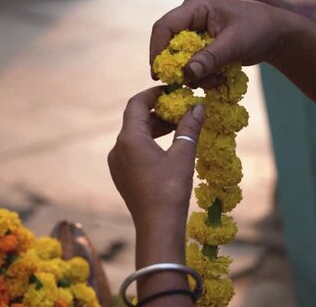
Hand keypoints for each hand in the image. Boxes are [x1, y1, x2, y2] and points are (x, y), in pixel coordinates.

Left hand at [107, 87, 205, 228]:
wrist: (157, 226)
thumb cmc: (170, 189)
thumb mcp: (183, 154)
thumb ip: (189, 127)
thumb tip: (198, 106)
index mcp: (129, 138)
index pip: (137, 104)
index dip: (153, 93)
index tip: (171, 90)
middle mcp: (117, 148)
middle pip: (135, 120)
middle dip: (158, 112)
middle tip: (180, 109)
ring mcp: (117, 163)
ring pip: (134, 136)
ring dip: (154, 128)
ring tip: (178, 128)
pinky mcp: (121, 175)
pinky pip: (132, 151)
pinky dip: (148, 143)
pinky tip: (168, 148)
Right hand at [150, 0, 297, 85]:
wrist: (277, 35)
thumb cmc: (259, 30)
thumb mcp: (236, 44)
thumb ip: (211, 58)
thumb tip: (187, 73)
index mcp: (196, 7)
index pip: (164, 26)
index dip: (157, 49)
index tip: (159, 73)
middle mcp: (191, 17)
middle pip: (167, 43)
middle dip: (176, 66)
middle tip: (183, 84)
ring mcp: (195, 31)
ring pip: (179, 57)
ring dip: (192, 74)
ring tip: (213, 82)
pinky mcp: (201, 45)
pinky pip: (191, 63)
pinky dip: (201, 75)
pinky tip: (217, 80)